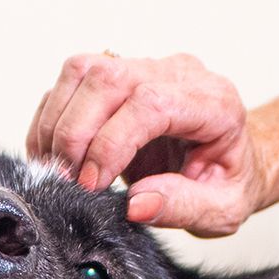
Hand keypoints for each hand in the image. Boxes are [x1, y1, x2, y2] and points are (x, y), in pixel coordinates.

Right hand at [26, 52, 268, 237]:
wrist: (229, 160)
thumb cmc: (227, 182)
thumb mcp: (221, 209)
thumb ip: (183, 207)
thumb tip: (136, 205)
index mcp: (213, 103)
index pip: (151, 103)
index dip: (110, 144)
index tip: (92, 185)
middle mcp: (178, 75)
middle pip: (109, 78)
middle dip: (75, 134)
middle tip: (68, 181)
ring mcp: (145, 68)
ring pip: (83, 71)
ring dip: (57, 124)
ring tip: (58, 168)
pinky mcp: (117, 75)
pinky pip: (70, 81)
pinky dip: (50, 120)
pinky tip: (53, 155)